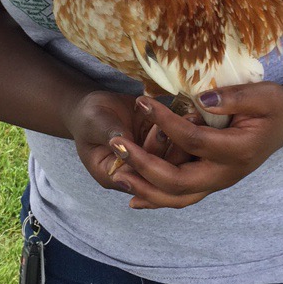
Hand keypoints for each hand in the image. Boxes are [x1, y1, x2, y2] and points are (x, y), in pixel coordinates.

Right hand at [66, 90, 190, 192]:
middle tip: (185, 124)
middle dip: (174, 149)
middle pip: (160, 172)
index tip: (162, 132)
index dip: (152, 157)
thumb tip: (121, 139)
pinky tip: (194, 116)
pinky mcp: (160, 148)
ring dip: (184, 141)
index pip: (139, 177)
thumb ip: (109, 132)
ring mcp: (150, 161)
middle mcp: (136, 174)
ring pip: (172, 160)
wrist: (96, 106)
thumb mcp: (94, 123)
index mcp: (115, 176)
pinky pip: (176, 145)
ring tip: (193, 117)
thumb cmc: (89, 117)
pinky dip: (185, 132)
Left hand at [107, 83, 282, 208]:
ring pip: (178, 198)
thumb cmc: (274, 105)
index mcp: (238, 150)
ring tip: (117, 175)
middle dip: (144, 164)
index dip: (165, 122)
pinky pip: (182, 199)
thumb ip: (234, 97)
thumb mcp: (263, 95)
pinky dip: (157, 200)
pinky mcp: (213, 183)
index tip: (142, 102)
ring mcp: (219, 182)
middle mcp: (227, 174)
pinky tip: (133, 199)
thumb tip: (201, 99)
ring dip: (145, 190)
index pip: (193, 140)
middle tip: (116, 145)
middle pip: (178, 180)